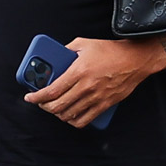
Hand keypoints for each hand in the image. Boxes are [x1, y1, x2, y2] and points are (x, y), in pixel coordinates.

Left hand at [24, 37, 163, 127]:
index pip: (52, 90)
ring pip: (69, 115)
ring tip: (54, 107)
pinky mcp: (105, 105)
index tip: (30, 97)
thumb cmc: (110, 51)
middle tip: (40, 102)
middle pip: (58, 106)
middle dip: (44, 106)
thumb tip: (54, 57)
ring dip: (57, 114)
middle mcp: (86, 87)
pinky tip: (70, 116)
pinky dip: (74, 121)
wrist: (135, 59)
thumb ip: (66, 50)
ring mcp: (96, 98)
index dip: (37, 97)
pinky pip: (85, 120)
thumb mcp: (84, 44)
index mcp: (78, 71)